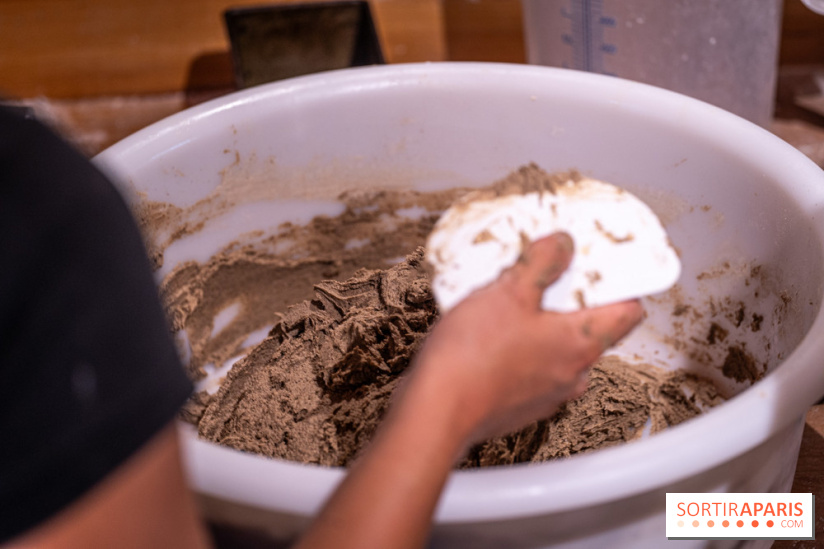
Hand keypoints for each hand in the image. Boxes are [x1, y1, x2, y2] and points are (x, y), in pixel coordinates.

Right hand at [411, 232, 643, 444]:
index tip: (601, 268)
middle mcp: (572, 374)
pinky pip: (531, 370)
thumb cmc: (473, 357)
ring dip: (541, 327)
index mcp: (581, 343)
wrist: (435, 411)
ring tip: (508, 305)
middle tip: (542, 278)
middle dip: (569, 302)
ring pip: (558, 350)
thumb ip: (542, 263)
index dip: (621, 285)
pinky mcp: (520, 405)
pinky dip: (519, 351)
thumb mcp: (508, 292)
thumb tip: (562, 246)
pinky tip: (489, 336)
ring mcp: (547, 394)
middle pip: (590, 329)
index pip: (629, 313)